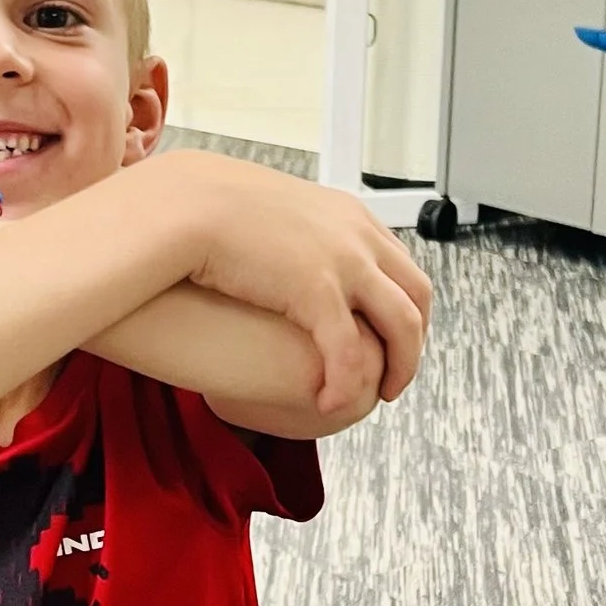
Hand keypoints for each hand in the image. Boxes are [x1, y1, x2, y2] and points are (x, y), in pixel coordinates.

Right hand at [163, 152, 431, 414]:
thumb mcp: (275, 217)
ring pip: (402, 325)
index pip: (404, 267)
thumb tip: (289, 258)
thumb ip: (297, 238)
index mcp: (351, 216)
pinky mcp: (317, 290)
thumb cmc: (213, 211)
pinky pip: (349, 350)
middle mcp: (359, 236)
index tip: (393, 339)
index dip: (407, 310)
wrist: (188, 204)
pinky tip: (328, 402)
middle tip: (394, 375)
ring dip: (399, 367)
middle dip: (414, 342)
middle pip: (417, 295)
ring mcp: (344, 261)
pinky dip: (345, 382)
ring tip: (379, 395)